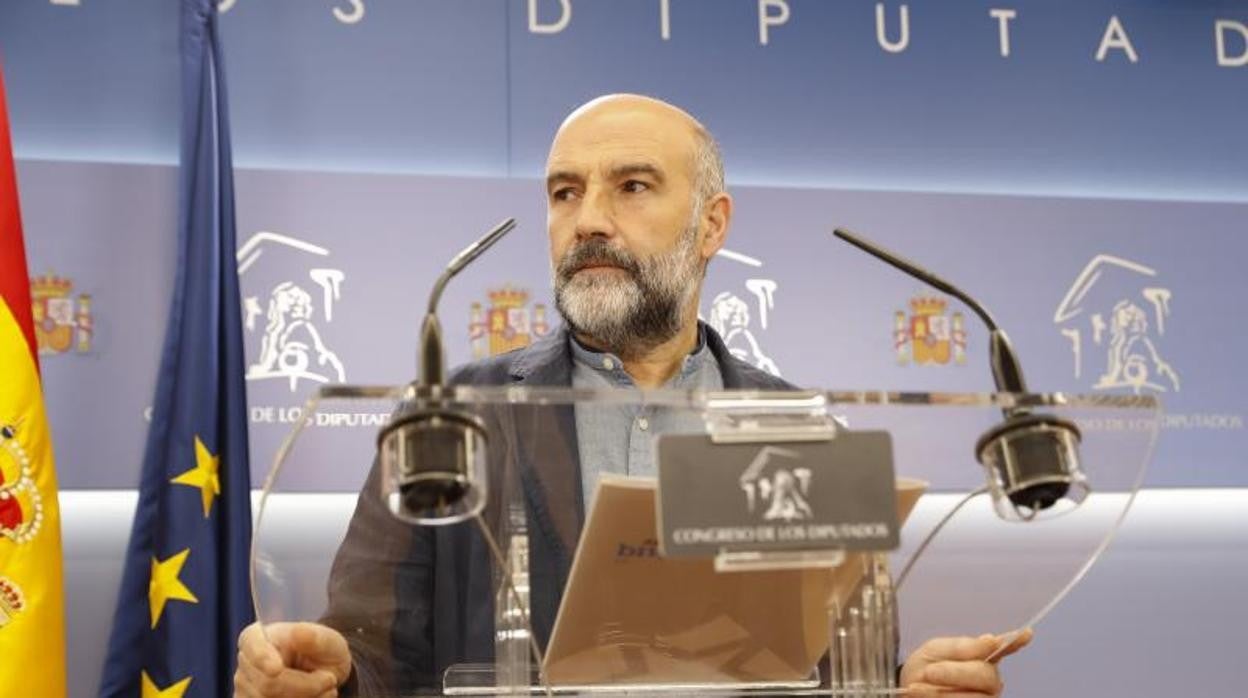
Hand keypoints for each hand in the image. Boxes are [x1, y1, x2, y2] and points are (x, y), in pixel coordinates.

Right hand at [234, 621, 351, 696]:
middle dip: (306, 686)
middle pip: (268, 685)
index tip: (277, 669)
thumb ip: (314, 638)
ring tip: (324, 688)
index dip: (262, 658)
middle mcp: (245, 664)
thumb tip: (297, 632)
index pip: (251, 645)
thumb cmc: (322, 652)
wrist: (323, 675)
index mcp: (256, 637)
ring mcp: (244, 689)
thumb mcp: (327, 641)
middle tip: (330, 679)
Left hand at [899, 628, 1032, 696]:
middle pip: (987, 676)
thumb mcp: (936, 651)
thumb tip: (991, 640)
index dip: (1015, 642)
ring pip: (976, 697)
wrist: (907, 689)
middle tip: (929, 672)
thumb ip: (961, 648)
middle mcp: (989, 681)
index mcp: (982, 658)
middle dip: (955, 673)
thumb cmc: (924, 668)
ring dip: (942, 691)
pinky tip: (920, 693)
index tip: (1026, 633)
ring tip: (917, 686)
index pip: (1004, 649)